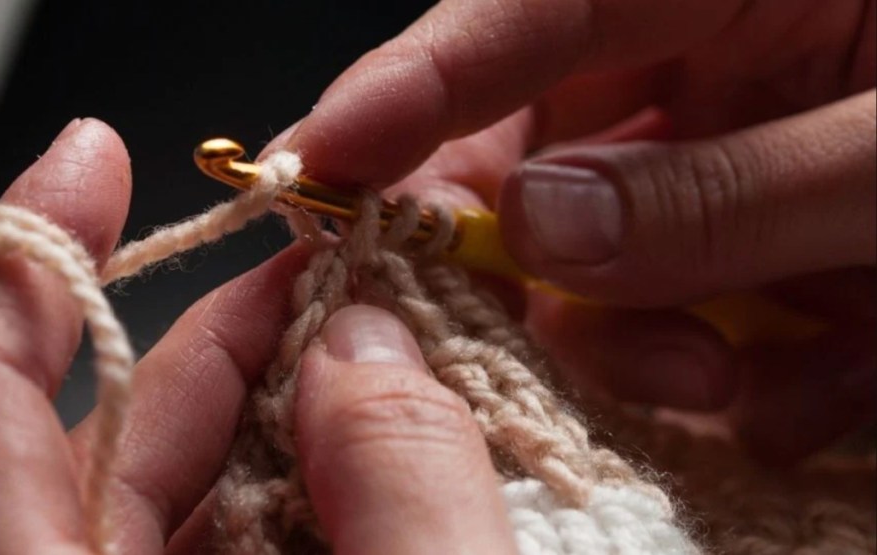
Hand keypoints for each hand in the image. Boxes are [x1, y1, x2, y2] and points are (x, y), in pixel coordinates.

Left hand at [0, 119, 517, 553]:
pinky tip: (379, 466)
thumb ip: (404, 497)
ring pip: (170, 494)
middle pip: (97, 434)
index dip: (27, 259)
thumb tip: (367, 352)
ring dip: (278, 415)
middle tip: (338, 281)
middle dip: (223, 335)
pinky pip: (225, 547)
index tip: (97, 158)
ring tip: (385, 368)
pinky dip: (298, 493)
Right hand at [265, 0, 875, 460]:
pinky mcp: (752, 236)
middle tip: (551, 333)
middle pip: (526, 147)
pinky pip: (683, 306)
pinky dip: (731, 364)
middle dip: (522, 256)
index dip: (405, 87)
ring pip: (594, 252)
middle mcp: (700, 60)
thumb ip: (733, 190)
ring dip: (642, 336)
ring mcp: (719, 154)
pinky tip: (812, 375)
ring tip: (735, 377)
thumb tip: (543, 231)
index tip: (314, 161)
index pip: (520, 11)